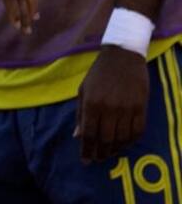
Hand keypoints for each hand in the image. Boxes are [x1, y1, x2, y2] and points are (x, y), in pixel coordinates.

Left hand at [75, 45, 148, 162]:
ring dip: (115, 149)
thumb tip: (77, 136)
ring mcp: (127, 108)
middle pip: (105, 139)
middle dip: (100, 152)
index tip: (85, 160)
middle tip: (97, 158)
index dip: (87, 149)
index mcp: (91, 103)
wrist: (122, 57)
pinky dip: (131, 142)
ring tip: (109, 153)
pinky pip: (137, 131)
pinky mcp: (141, 108)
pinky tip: (124, 144)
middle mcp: (109, 108)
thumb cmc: (98, 74)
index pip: (89, 133)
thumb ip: (80, 114)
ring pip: (122, 138)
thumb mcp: (83, 90)